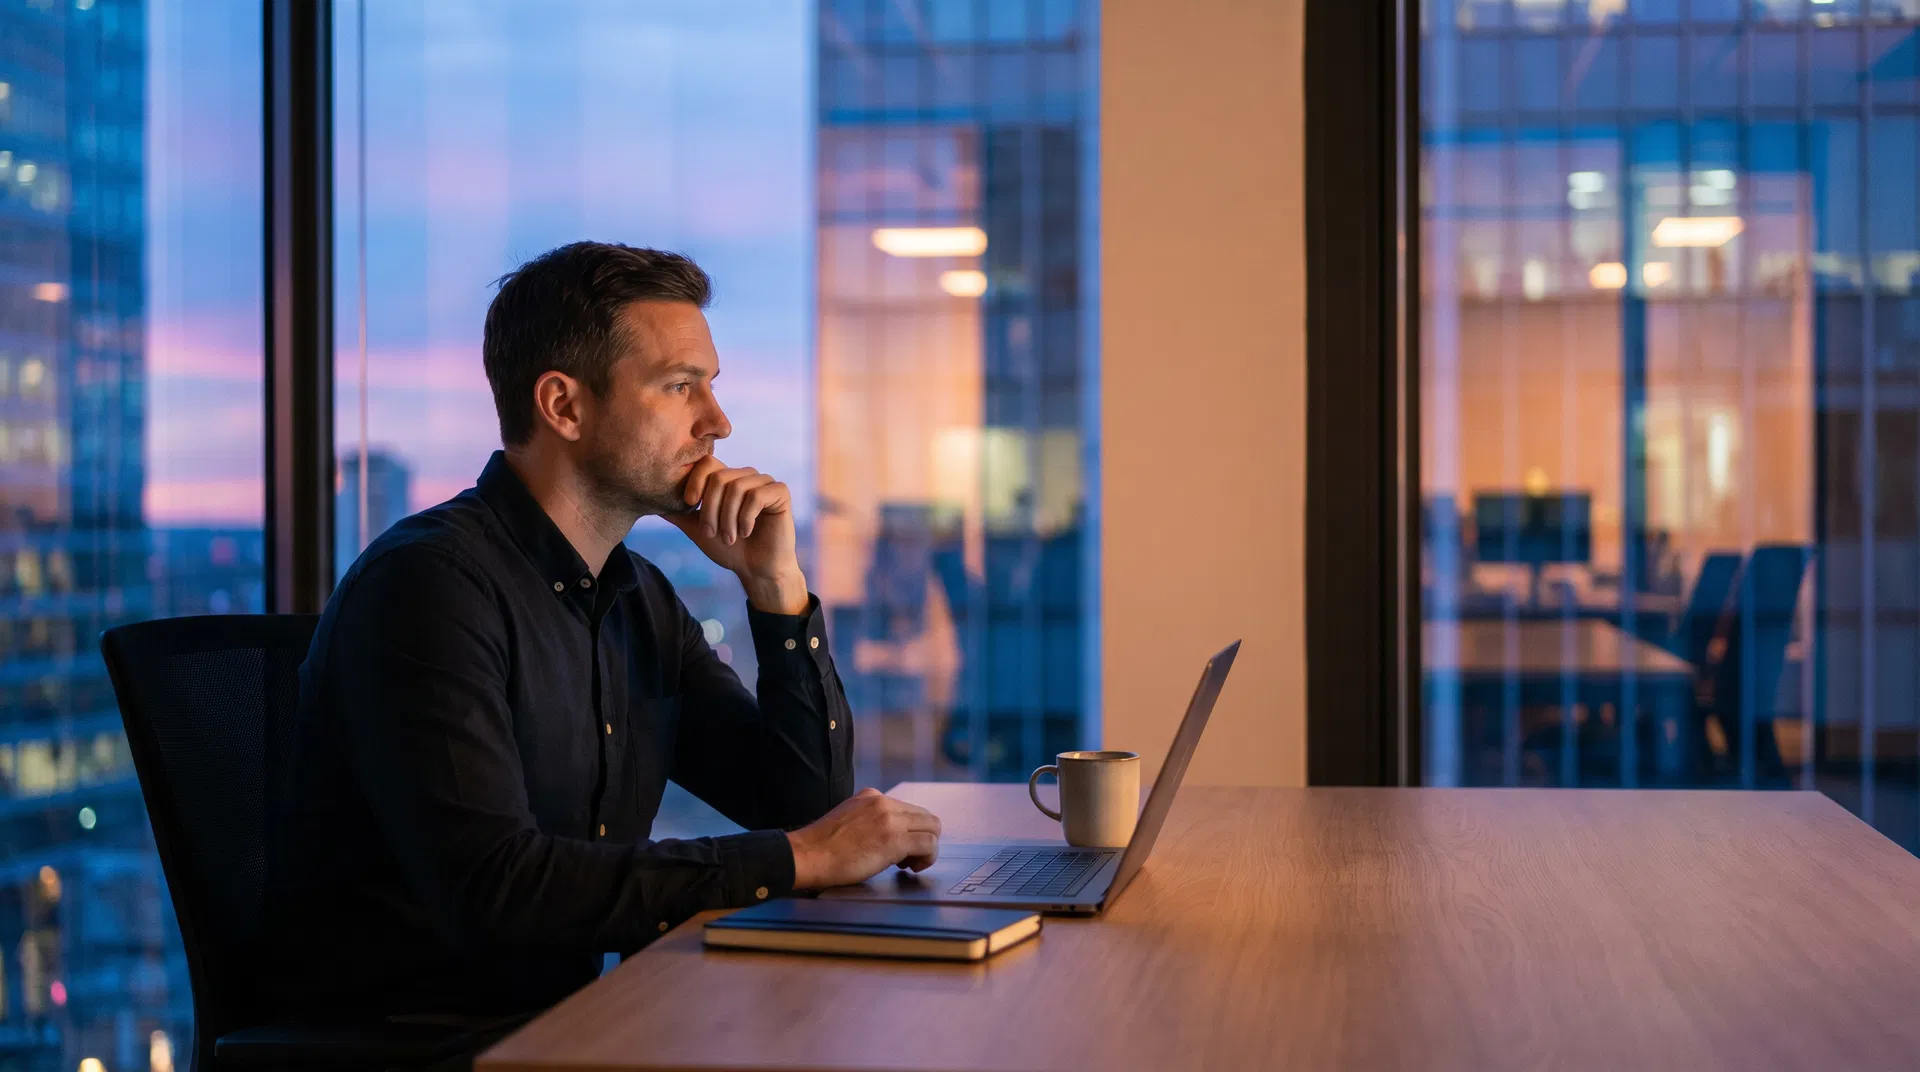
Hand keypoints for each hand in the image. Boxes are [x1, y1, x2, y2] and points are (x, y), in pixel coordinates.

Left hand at [663, 457, 807, 613]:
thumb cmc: (730, 550)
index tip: (689, 505)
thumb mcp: (698, 529)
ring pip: (736, 487)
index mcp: (727, 480)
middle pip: (719, 477)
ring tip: (729, 538)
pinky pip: (757, 496)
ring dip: (728, 518)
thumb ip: (679, 513)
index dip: (695, 480)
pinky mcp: (780, 492)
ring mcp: (764, 482)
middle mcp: (746, 476)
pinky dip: (746, 518)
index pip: (707, 463)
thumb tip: (651, 499)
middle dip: (710, 509)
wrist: (757, 571)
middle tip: (711, 533)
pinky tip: (746, 532)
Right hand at [786, 788, 942, 889]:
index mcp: (872, 796)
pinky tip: (912, 867)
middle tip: (907, 858)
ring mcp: (890, 819)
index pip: (908, 809)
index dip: (910, 831)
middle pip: (925, 816)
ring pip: (933, 827)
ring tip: (910, 864)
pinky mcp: (894, 839)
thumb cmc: (821, 847)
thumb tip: (886, 835)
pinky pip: (929, 844)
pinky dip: (928, 857)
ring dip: (927, 848)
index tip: (900, 848)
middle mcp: (883, 802)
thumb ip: (869, 820)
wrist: (807, 856)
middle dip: (922, 838)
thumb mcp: (847, 819)